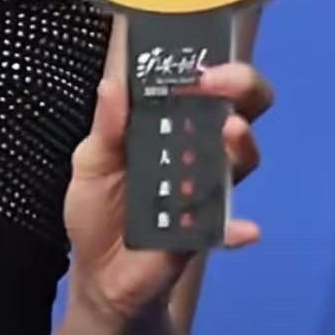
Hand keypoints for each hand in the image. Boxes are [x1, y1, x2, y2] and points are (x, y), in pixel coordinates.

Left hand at [63, 60, 273, 325]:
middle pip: (239, 111)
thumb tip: (112, 82)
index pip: (200, 85)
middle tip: (220, 84)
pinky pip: (227, 230)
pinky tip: (244, 230)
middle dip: (242, 89)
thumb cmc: (98, 207)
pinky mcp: (201, 233)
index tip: (195, 59)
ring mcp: (203, 191)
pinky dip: (237, 229)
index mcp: (167, 126)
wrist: (99, 274)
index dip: (206, 64)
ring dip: (240, 146)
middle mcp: (195, 151)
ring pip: (240, 162)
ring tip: (231, 132)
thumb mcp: (91, 162)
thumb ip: (106, 126)